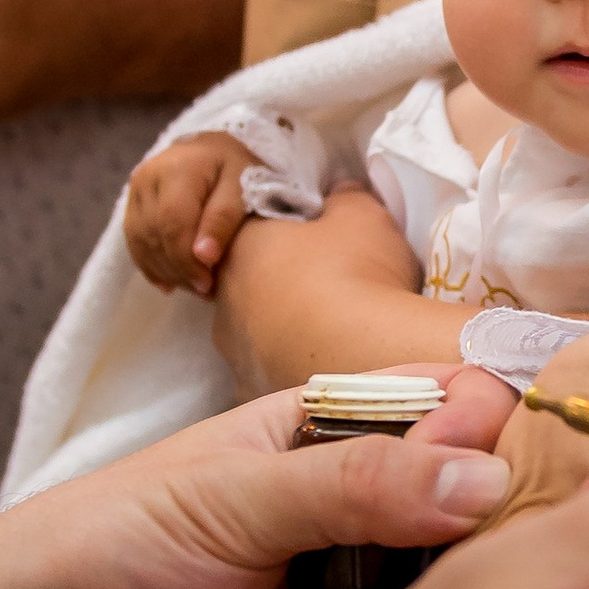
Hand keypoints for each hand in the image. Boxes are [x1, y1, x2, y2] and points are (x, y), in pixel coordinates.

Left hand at [0, 376, 514, 588]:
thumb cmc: (94, 552)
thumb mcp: (224, 494)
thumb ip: (352, 483)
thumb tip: (482, 472)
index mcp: (331, 446)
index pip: (446, 419)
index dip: (497, 427)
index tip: (543, 442)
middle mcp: (364, 531)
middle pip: (478, 511)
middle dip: (526, 514)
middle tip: (573, 526)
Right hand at [125, 132, 260, 295]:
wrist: (215, 149)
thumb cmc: (237, 168)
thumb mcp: (244, 186)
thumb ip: (224, 218)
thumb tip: (203, 256)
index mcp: (178, 168)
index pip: (173, 223)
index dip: (186, 260)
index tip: (207, 284)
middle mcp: (148, 176)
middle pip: (154, 235)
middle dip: (178, 270)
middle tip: (204, 290)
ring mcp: (135, 190)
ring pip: (141, 242)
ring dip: (166, 271)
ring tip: (193, 286)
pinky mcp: (132, 203)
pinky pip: (134, 241)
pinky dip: (152, 266)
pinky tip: (171, 282)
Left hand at [213, 190, 475, 395]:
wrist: (364, 354)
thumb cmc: (358, 272)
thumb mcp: (362, 213)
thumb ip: (344, 197)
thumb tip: (337, 194)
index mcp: (241, 246)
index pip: (253, 233)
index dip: (289, 238)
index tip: (321, 247)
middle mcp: (224, 300)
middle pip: (249, 286)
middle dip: (282, 287)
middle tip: (330, 291)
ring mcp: (234, 353)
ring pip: (257, 336)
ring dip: (285, 334)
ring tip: (333, 336)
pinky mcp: (253, 394)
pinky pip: (272, 375)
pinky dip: (293, 372)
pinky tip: (327, 370)